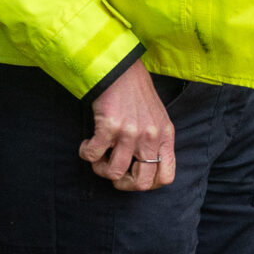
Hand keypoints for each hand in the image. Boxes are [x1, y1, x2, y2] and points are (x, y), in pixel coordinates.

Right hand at [80, 61, 175, 191]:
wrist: (121, 70)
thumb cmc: (137, 94)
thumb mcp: (157, 119)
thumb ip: (156, 142)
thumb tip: (143, 169)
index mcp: (165, 136)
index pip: (166, 177)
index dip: (148, 184)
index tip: (133, 176)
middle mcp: (151, 137)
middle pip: (141, 183)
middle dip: (123, 183)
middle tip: (113, 171)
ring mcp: (131, 133)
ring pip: (115, 173)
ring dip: (101, 169)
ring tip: (98, 156)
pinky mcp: (110, 127)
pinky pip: (94, 156)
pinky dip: (86, 154)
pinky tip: (87, 143)